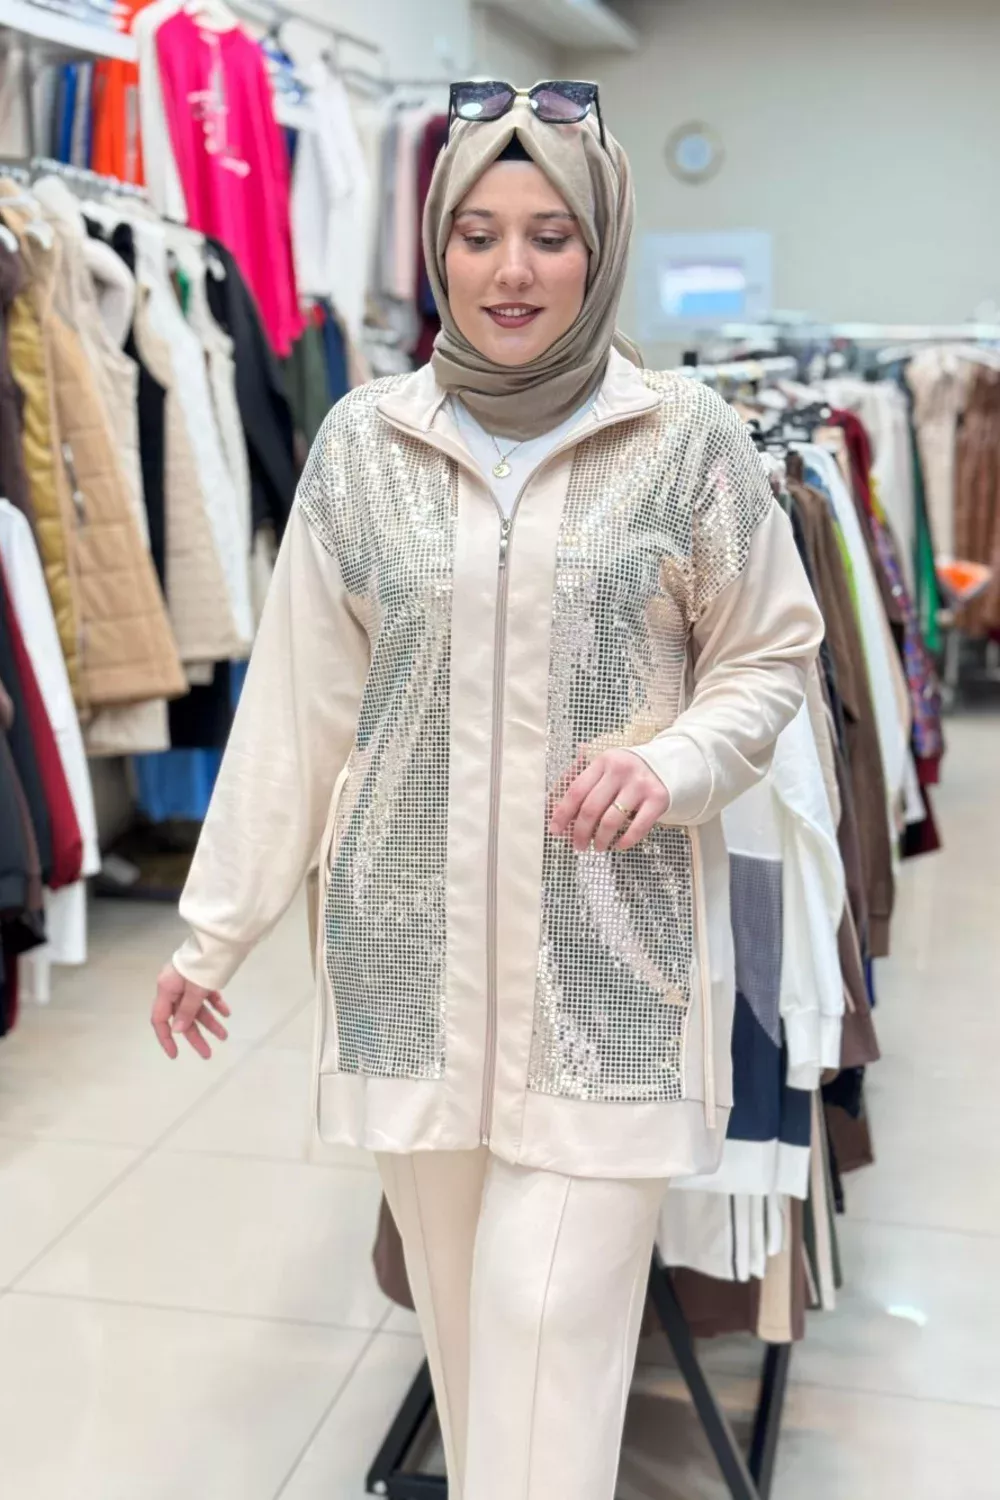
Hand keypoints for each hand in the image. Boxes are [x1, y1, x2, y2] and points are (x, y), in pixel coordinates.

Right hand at [151, 963, 230, 1060]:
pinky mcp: (202, 976)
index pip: (160, 1019)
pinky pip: (206, 995)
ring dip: (210, 1022)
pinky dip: (215, 1005)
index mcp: (166, 988)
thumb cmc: (204, 963)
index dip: (166, 1038)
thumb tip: (177, 1031)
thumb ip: (187, 1011)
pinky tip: (227, 1014)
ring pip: (197, 1007)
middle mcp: (174, 986)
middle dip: (195, 1036)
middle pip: (182, 1017)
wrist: (221, 937)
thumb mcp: (195, 989)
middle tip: (208, 1054)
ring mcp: (188, 981)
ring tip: (224, 1036)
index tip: (176, 1054)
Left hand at [549, 749, 669, 852]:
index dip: (562, 814)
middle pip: (591, 808)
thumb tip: (556, 812)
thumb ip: (582, 783)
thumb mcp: (604, 768)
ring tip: (598, 847)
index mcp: (603, 762)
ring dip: (600, 840)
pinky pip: (638, 827)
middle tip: (577, 845)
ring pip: (611, 820)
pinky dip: (625, 841)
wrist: (666, 764)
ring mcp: (640, 784)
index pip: (576, 791)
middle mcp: (621, 770)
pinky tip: (619, 846)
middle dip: (580, 832)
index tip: (555, 830)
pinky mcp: (658, 798)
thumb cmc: (627, 773)